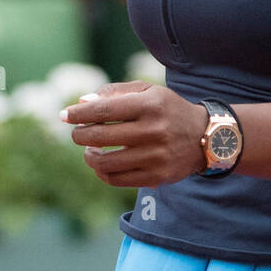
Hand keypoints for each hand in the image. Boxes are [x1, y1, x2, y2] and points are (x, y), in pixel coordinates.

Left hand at [60, 80, 209, 186]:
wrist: (206, 137)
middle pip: (100, 136)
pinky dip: (102, 172)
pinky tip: (100, 163)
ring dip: (89, 156)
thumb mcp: (148, 91)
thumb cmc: (167, 110)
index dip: (79, 113)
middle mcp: (154, 130)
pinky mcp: (157, 176)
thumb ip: (114, 92)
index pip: (103, 109)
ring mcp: (156, 156)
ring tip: (88, 149)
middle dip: (80, 134)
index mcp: (150, 105)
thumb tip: (82, 103)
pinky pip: (117, 179)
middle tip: (77, 133)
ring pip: (106, 162)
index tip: (64, 115)